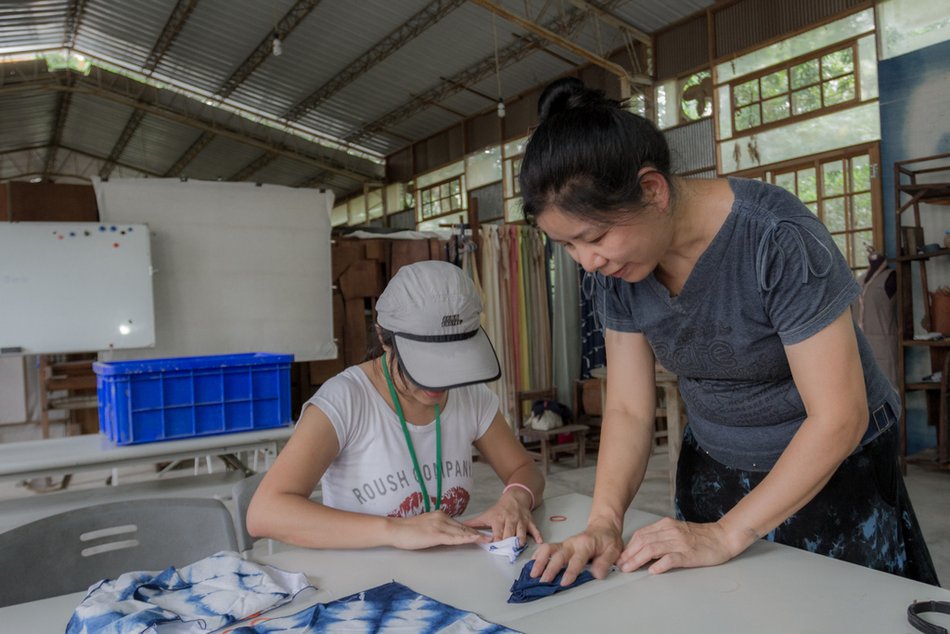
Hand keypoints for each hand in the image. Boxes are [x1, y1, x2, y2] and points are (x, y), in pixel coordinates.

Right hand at [387, 511, 490, 549]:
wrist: (395, 529)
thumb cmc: (406, 530)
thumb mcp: (425, 526)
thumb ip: (436, 528)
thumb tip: (445, 535)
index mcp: (439, 515)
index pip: (458, 524)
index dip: (471, 529)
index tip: (480, 533)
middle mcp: (441, 518)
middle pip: (463, 527)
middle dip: (476, 533)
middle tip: (489, 536)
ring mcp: (439, 525)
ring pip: (461, 532)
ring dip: (475, 536)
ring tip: (487, 539)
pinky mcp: (436, 534)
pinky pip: (454, 538)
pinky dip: (466, 539)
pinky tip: (474, 540)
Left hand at [462, 487, 541, 545]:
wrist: (515, 497)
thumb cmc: (500, 509)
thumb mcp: (487, 514)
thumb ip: (475, 523)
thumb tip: (461, 527)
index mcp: (498, 519)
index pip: (497, 531)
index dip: (496, 539)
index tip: (495, 546)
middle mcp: (510, 519)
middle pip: (509, 532)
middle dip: (508, 541)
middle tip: (508, 551)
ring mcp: (521, 520)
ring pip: (521, 531)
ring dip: (520, 539)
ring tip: (519, 547)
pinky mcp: (530, 521)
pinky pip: (534, 529)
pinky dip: (537, 535)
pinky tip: (540, 542)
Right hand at [529, 518, 622, 585]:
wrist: (603, 527)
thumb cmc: (607, 539)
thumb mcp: (613, 550)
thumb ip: (605, 562)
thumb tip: (596, 574)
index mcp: (586, 544)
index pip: (577, 559)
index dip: (570, 571)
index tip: (564, 582)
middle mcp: (572, 543)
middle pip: (558, 555)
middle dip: (549, 568)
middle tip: (543, 581)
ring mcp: (564, 544)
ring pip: (548, 550)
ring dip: (539, 561)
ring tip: (533, 574)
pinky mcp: (560, 546)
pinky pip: (546, 549)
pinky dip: (537, 556)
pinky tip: (532, 565)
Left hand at [617, 517, 748, 573]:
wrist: (722, 537)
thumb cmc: (699, 537)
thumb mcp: (676, 532)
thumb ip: (660, 538)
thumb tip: (642, 553)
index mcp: (666, 525)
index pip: (641, 534)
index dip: (628, 546)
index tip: (621, 557)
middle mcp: (671, 531)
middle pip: (643, 541)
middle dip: (629, 554)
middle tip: (621, 565)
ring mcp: (680, 542)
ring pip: (653, 549)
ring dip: (638, 560)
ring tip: (630, 568)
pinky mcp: (689, 554)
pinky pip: (671, 558)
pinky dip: (660, 565)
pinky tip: (653, 571)